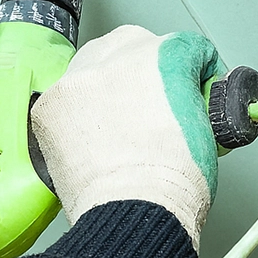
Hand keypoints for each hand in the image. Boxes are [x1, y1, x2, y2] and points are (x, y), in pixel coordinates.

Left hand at [29, 25, 221, 251]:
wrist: (132, 213)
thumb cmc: (172, 182)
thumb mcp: (208, 128)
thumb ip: (198, 101)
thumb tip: (192, 104)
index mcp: (166, 55)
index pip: (189, 47)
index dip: (199, 71)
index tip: (196, 88)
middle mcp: (119, 56)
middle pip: (136, 44)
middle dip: (148, 67)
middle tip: (157, 101)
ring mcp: (78, 79)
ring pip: (95, 64)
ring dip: (109, 84)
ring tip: (121, 119)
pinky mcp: (49, 106)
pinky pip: (68, 96)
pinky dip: (80, 112)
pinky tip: (95, 136)